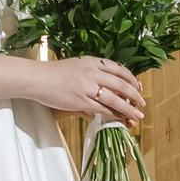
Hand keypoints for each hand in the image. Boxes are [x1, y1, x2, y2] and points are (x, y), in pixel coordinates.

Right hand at [30, 57, 144, 126]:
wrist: (36, 78)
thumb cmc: (54, 73)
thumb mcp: (76, 65)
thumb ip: (92, 71)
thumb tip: (105, 81)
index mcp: (93, 61)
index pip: (119, 70)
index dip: (132, 80)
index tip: (138, 87)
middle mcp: (92, 72)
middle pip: (122, 84)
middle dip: (135, 95)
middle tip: (142, 103)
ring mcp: (87, 86)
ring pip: (115, 99)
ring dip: (129, 108)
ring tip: (137, 116)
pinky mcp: (81, 100)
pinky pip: (102, 109)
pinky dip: (113, 114)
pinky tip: (119, 118)